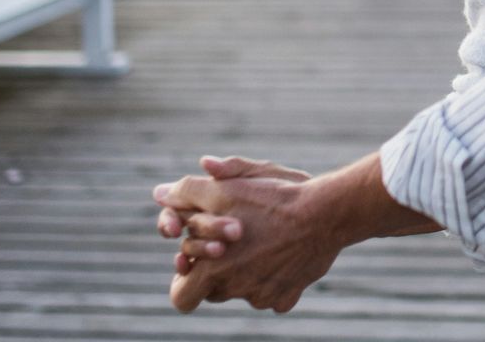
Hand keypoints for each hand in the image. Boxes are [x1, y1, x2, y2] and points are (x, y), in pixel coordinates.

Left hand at [153, 161, 335, 313]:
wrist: (325, 213)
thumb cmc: (271, 199)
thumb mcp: (225, 188)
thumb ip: (188, 192)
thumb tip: (160, 194)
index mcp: (212, 269)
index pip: (181, 297)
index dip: (186, 278)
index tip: (197, 261)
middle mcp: (235, 290)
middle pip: (213, 293)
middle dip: (218, 272)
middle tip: (233, 245)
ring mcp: (264, 296)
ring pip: (244, 293)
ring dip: (247, 275)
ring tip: (263, 243)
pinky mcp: (289, 296)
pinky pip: (275, 297)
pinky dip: (276, 280)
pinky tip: (285, 256)